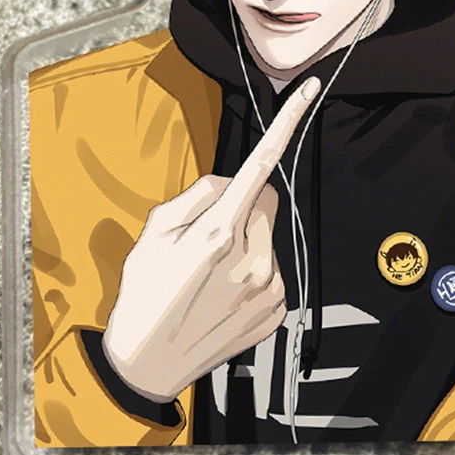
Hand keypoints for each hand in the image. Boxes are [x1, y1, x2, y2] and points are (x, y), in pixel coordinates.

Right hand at [101, 75, 320, 403]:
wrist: (148, 365)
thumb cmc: (144, 293)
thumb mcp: (152, 232)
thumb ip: (196, 195)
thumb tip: (229, 184)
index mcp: (218, 232)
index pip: (259, 164)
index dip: (287, 122)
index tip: (310, 89)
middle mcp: (252, 257)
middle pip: (264, 201)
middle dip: (243, 207)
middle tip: (207, 237)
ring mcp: (269, 287)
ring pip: (268, 237)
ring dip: (246, 243)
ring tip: (211, 275)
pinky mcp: (277, 310)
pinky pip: (272, 271)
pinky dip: (252, 273)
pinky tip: (222, 296)